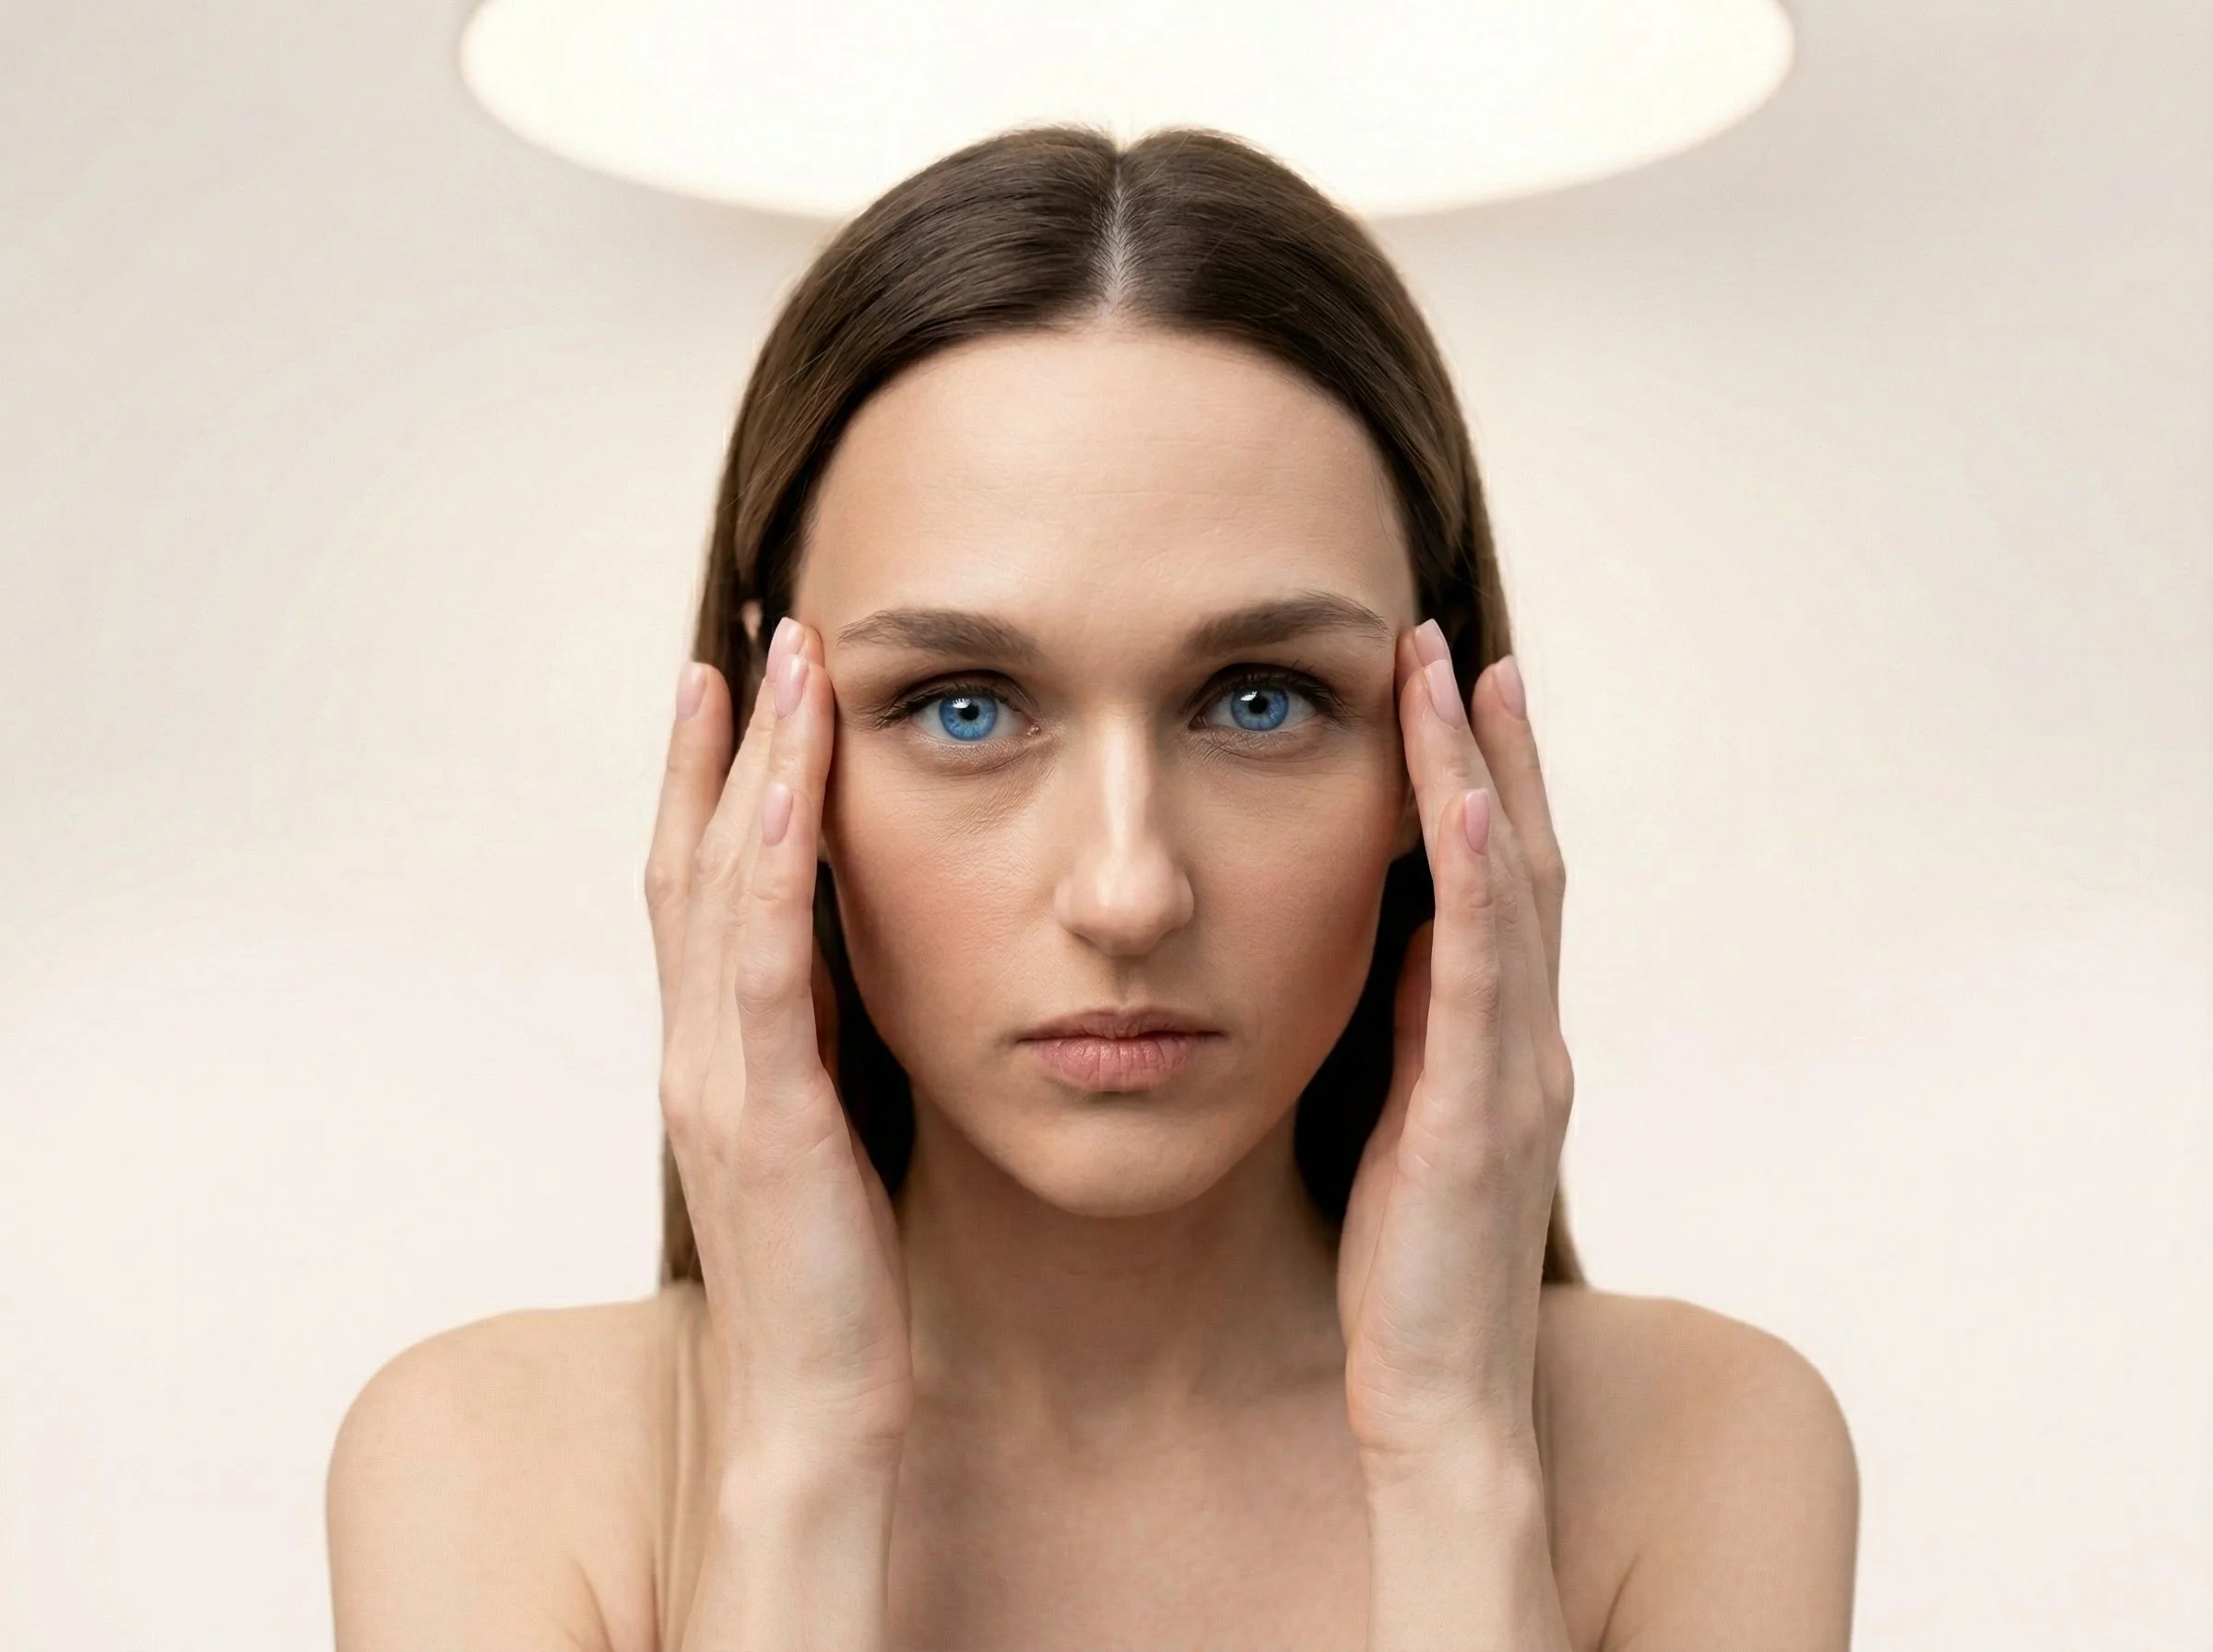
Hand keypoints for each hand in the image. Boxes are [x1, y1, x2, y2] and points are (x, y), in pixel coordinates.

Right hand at [646, 618, 911, 1465]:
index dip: (709, 786)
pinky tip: (796, 777)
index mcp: (713, 1061)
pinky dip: (772, 854)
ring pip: (716, 886)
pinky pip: (764, 956)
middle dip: (718, 745)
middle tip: (752, 636)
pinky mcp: (766, 1113)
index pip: (697, 893)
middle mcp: (695, 1054)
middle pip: (688, 863)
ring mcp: (718, 1080)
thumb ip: (814, 1060)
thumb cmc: (835, 1291)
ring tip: (780, 660)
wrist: (814, 1418)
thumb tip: (850, 978)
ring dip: (747, 764)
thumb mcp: (824, 1148)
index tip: (739, 688)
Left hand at [1338, 621, 1573, 1473]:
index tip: (1450, 688)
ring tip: (1456, 675)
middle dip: (1496, 748)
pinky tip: (1463, 807)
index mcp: (1504, 1044)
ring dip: (1486, 777)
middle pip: (1527, 860)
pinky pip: (1482, 977)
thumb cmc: (1410, 1273)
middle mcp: (1530, 1042)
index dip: (1486, 781)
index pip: (1503, 884)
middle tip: (1463, 643)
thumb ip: (1414, 1033)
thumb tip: (1390, 938)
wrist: (1441, 1401)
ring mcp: (1516, 1074)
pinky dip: (1482, 883)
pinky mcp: (1480, 1115)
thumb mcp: (1405, 1125)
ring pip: (1515, 893)